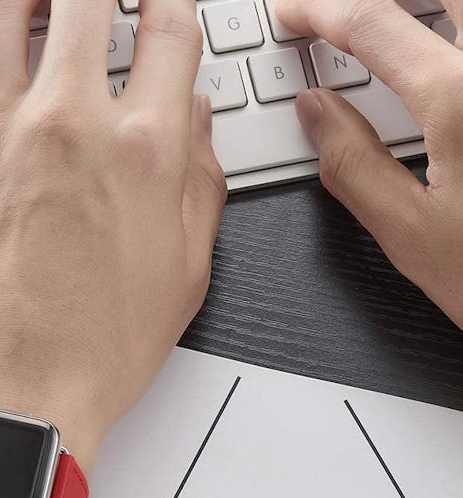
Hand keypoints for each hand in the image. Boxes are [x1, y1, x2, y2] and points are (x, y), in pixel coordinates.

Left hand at [0, 0, 224, 472]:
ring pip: (1, 5)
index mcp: (141, 150)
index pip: (169, 27)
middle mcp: (66, 125)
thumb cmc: (90, 356)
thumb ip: (198, 184)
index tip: (160, 5)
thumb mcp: (184, 278)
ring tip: (33, 0)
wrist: (6, 405)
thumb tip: (194, 122)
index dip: (170, 1)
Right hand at [276, 0, 462, 327]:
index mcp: (460, 100)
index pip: (373, 26)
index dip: (322, 11)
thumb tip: (316, 111)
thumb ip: (352, 163)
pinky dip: (457, 25)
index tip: (295, 13)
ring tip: (391, 13)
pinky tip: (444, 39)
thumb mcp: (406, 232)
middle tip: (339, 4)